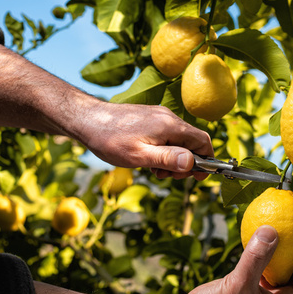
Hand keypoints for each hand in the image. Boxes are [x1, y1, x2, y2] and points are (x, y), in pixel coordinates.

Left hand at [80, 101, 212, 179]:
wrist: (87, 120)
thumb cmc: (110, 139)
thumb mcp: (139, 156)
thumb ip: (167, 159)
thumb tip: (192, 163)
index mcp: (170, 126)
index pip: (203, 141)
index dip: (205, 161)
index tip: (197, 177)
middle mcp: (168, 117)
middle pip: (192, 142)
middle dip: (185, 163)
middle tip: (166, 177)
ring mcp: (159, 116)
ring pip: (179, 140)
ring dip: (173, 158)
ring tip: (154, 171)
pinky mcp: (150, 118)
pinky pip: (167, 135)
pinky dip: (163, 150)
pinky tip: (147, 159)